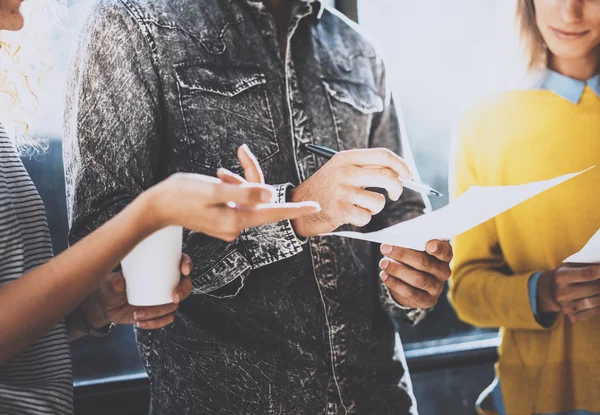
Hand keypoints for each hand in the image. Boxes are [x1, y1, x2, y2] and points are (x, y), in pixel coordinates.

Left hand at [81, 255, 193, 329]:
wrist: (106, 305)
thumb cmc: (110, 285)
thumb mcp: (110, 281)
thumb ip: (115, 282)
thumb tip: (120, 282)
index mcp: (158, 267)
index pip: (179, 261)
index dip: (186, 264)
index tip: (184, 270)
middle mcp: (165, 282)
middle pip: (185, 285)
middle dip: (183, 291)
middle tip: (173, 297)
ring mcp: (162, 298)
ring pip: (173, 305)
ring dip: (159, 311)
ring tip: (137, 314)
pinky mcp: (158, 313)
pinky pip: (165, 319)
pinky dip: (155, 323)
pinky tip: (141, 322)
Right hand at [147, 146, 319, 241]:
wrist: (157, 206)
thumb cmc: (181, 194)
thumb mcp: (213, 190)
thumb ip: (243, 193)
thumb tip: (270, 195)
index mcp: (237, 219)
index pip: (274, 213)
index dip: (296, 209)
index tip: (316, 207)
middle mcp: (236, 225)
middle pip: (259, 199)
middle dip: (251, 177)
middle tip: (242, 152)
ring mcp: (229, 224)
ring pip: (247, 197)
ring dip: (236, 181)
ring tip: (216, 174)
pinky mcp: (222, 219)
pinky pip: (236, 200)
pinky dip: (230, 187)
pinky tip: (215, 180)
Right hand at [287, 148, 411, 236]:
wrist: (298, 206)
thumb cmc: (325, 188)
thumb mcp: (340, 169)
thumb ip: (365, 168)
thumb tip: (400, 174)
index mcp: (347, 158)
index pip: (382, 156)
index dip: (400, 165)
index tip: (408, 175)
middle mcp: (345, 172)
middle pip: (387, 176)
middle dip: (397, 188)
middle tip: (395, 194)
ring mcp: (343, 192)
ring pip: (379, 201)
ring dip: (374, 208)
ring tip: (359, 206)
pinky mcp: (341, 210)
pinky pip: (366, 217)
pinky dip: (362, 219)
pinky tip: (348, 215)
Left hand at [379, 240, 452, 308]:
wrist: (411, 283)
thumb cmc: (412, 258)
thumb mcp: (413, 249)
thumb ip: (409, 244)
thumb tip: (394, 242)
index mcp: (444, 255)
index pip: (445, 251)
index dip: (438, 248)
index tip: (428, 245)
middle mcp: (443, 271)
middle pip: (425, 263)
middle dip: (403, 255)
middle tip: (385, 248)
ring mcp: (437, 287)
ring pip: (418, 279)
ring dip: (397, 270)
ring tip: (383, 263)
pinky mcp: (427, 300)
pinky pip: (411, 293)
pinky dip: (395, 284)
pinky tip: (384, 275)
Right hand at [537, 264, 599, 322]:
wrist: (554, 290)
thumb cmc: (570, 274)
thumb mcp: (573, 266)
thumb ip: (588, 265)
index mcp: (561, 276)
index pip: (588, 273)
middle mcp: (562, 293)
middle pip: (594, 288)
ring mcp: (566, 307)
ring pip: (597, 301)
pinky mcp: (572, 317)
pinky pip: (595, 312)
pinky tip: (599, 298)